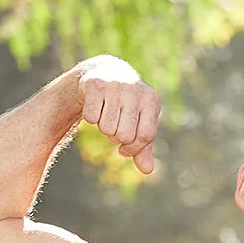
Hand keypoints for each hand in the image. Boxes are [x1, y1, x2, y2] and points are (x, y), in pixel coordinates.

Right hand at [74, 56, 160, 173]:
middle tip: (115, 125)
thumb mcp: (140, 124)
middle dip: (117, 138)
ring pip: (107, 128)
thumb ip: (143, 149)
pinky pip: (92, 118)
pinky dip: (91, 118)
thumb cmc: (128, 105)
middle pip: (125, 135)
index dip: (133, 149)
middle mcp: (135, 90)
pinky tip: (96, 106)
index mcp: (151, 100)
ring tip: (107, 114)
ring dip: (104, 128)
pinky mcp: (95, 84)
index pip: (145, 136)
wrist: (107, 72)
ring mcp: (115, 85)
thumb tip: (147, 170)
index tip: (124, 150)